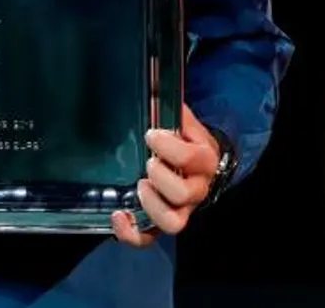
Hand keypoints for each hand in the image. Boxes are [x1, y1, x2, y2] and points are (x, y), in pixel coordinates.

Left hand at [110, 104, 219, 246]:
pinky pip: (149, 239)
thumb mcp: (186, 123)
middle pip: (183, 194)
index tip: (150, 135)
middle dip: (161, 177)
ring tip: (140, 186)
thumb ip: (173, 110)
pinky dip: (131, 233)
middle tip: (148, 163)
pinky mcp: (163, 223)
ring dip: (152, 205)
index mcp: (205, 161)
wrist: (202, 166)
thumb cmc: (188, 141)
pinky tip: (118, 216)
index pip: (192, 158)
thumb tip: (152, 85)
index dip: (169, 147)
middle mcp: (197, 189)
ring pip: (172, 222)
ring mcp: (182, 210)